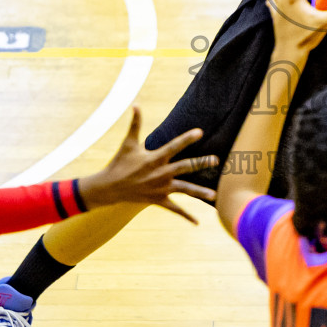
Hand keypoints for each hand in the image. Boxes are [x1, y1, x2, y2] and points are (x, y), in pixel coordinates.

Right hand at [81, 107, 219, 222]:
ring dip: (200, 192)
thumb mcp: (128, 143)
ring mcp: (161, 188)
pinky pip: (175, 209)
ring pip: (185, 190)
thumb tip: (136, 104)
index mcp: (155, 158)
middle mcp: (161, 173)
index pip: (174, 146)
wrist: (110, 188)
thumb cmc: (120, 163)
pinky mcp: (159, 200)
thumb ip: (135, 123)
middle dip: (201, 163)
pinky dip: (186, 216)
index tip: (200, 132)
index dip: (187, 138)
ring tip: (214, 195)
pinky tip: (197, 223)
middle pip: (186, 167)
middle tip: (216, 160)